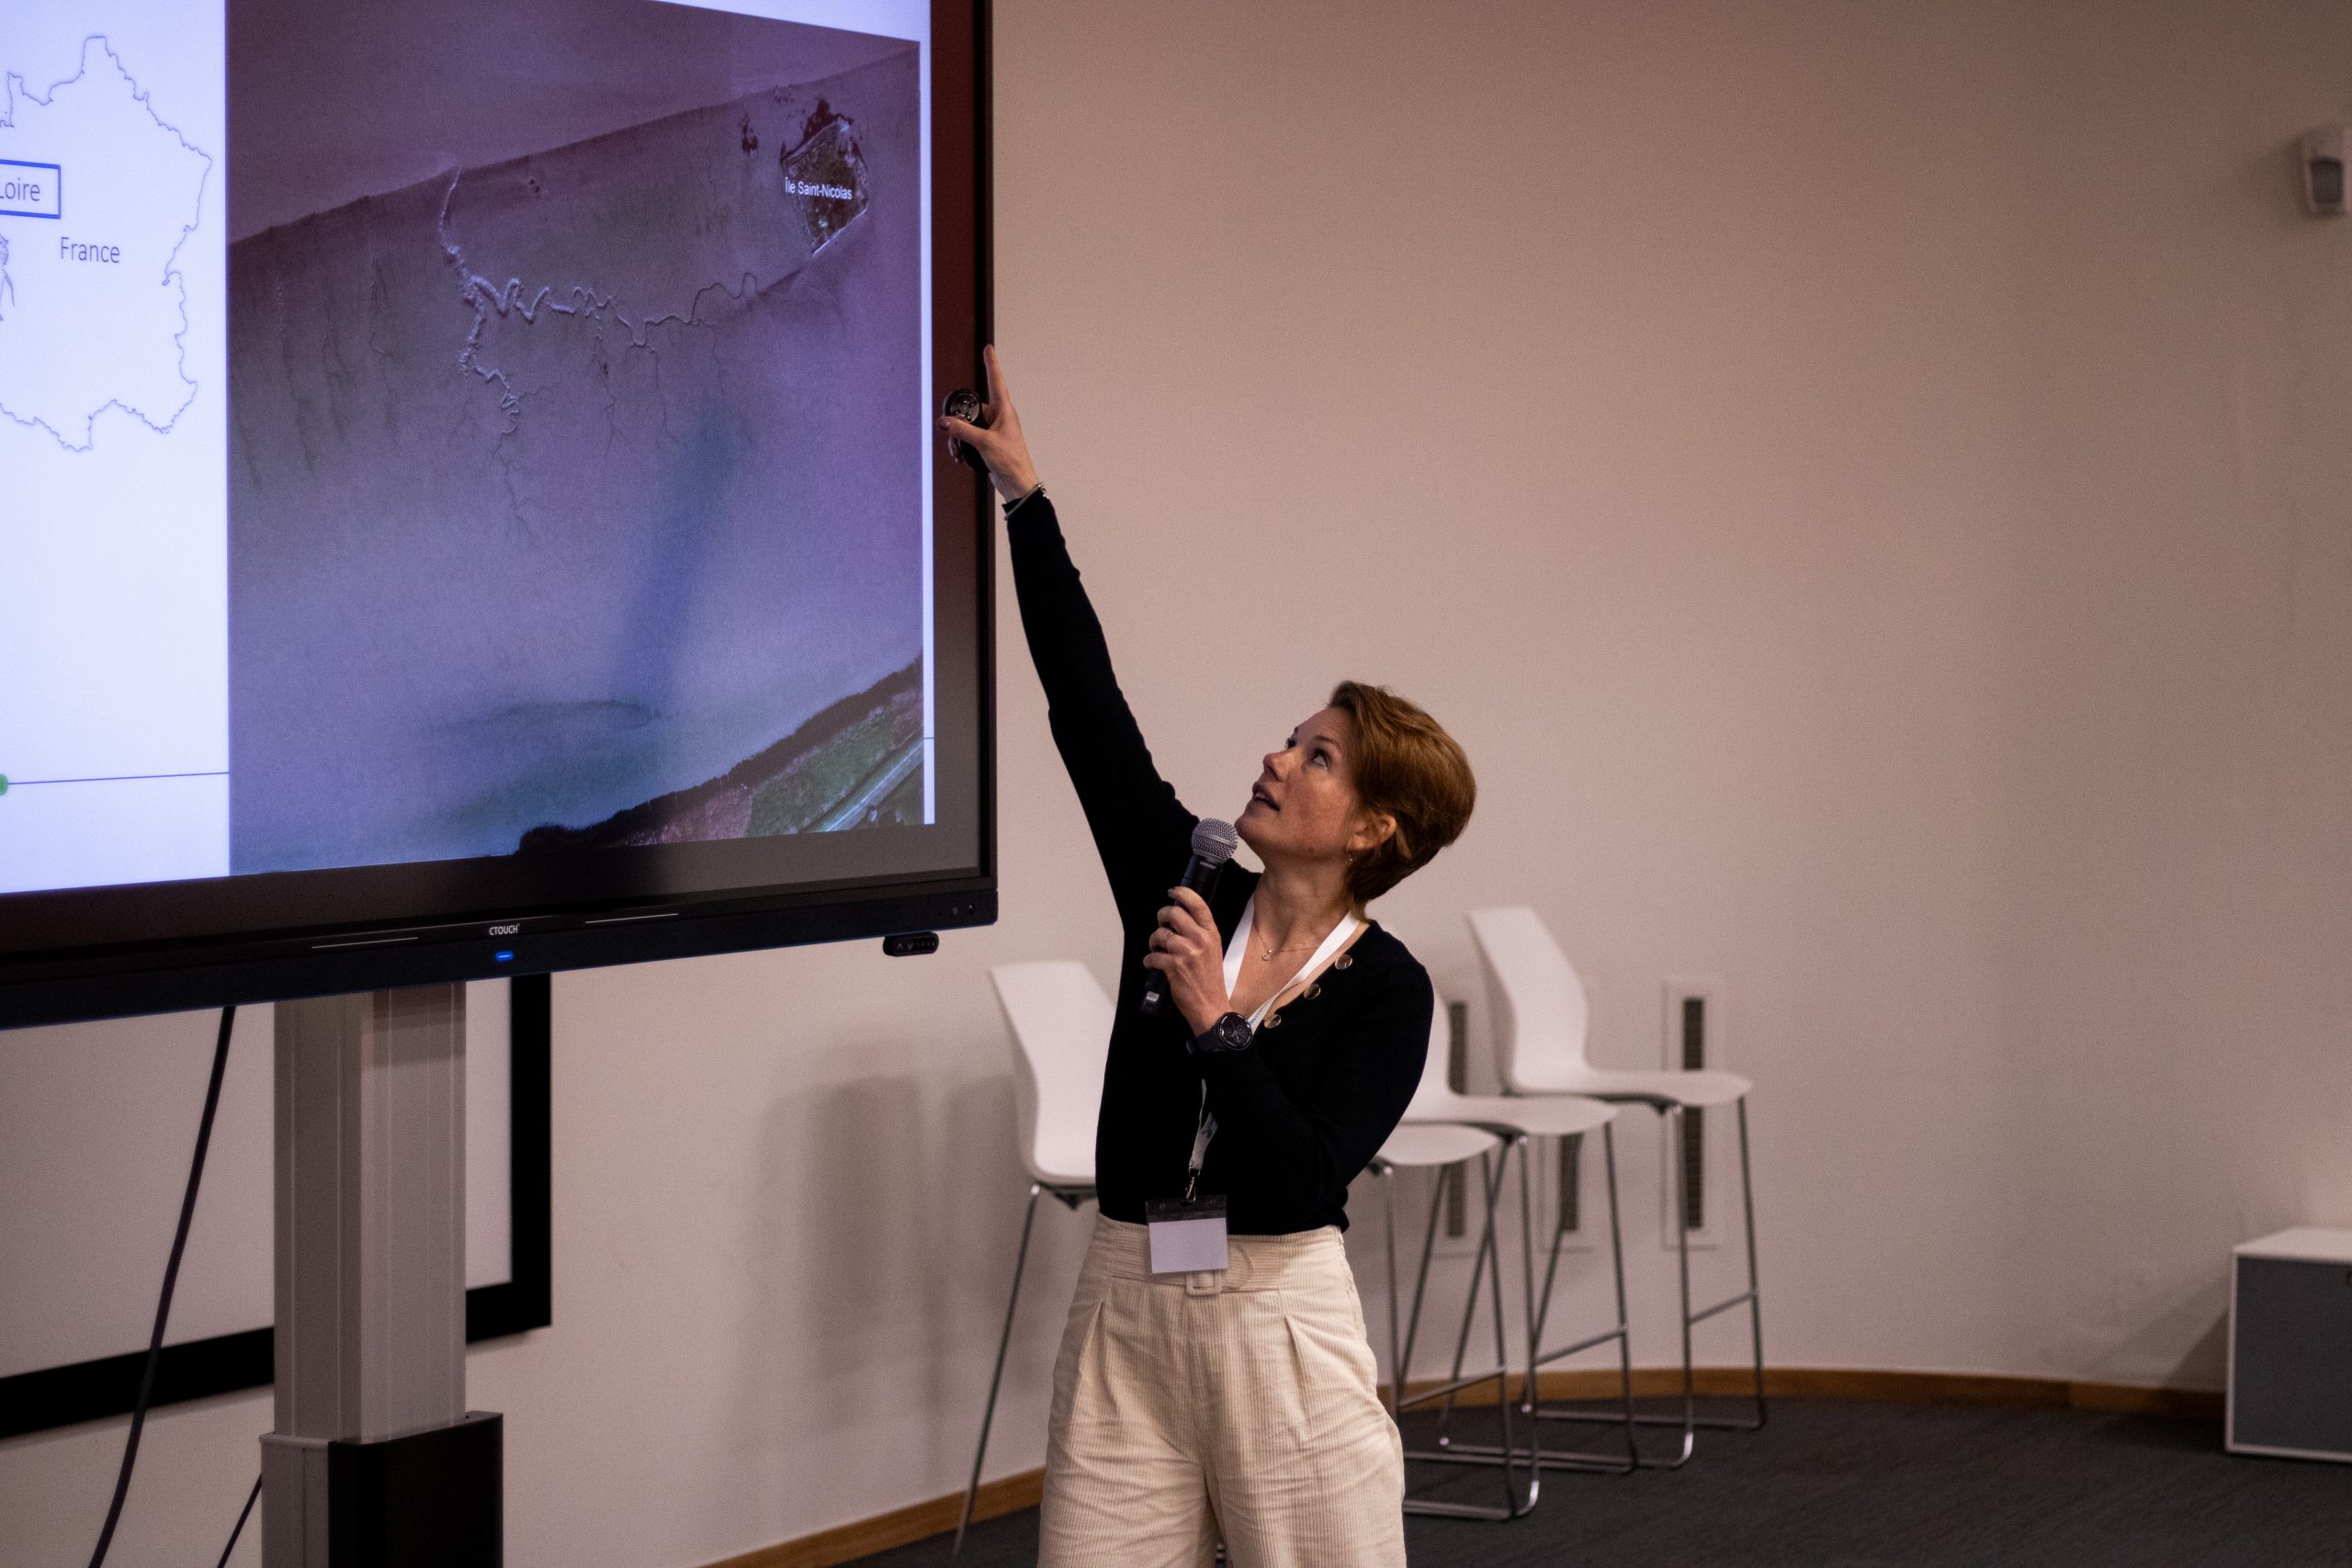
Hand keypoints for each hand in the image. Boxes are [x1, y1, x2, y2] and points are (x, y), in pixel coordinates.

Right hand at [937, 344, 1039, 502]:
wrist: (1016, 484)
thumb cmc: (1010, 461)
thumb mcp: (984, 443)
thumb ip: (962, 431)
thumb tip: (943, 421)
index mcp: (1004, 410)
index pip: (996, 381)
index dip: (991, 364)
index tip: (988, 348)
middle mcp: (998, 417)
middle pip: (972, 408)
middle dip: (958, 421)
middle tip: (952, 434)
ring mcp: (992, 429)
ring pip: (967, 425)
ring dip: (958, 437)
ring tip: (957, 451)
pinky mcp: (987, 442)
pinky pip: (968, 437)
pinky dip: (961, 445)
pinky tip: (960, 457)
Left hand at [1143, 886, 1231, 1037]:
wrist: (1211, 1006)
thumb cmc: (1210, 981)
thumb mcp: (1213, 951)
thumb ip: (1199, 934)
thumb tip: (1180, 919)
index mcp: (1211, 934)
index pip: (1197, 904)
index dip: (1182, 893)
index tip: (1173, 891)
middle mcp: (1200, 940)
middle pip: (1173, 913)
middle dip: (1161, 916)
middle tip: (1161, 924)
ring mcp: (1187, 953)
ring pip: (1160, 934)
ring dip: (1153, 941)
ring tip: (1156, 948)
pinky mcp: (1174, 966)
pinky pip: (1152, 955)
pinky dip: (1149, 960)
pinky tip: (1153, 963)